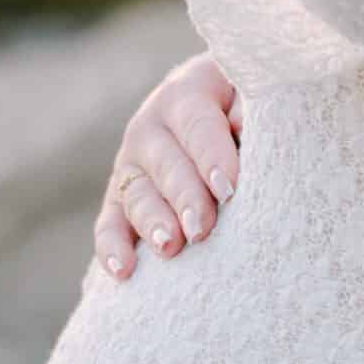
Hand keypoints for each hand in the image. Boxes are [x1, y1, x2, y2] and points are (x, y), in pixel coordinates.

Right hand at [94, 52, 242, 282]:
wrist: (221, 106)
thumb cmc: (249, 104)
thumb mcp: (253, 92)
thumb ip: (253, 109)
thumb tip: (246, 130)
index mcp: (187, 92)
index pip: (198, 124)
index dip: (212, 155)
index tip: (228, 187)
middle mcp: (151, 126)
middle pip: (166, 163)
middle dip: (184, 197)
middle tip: (202, 227)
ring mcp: (132, 164)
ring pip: (137, 194)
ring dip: (152, 222)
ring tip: (170, 247)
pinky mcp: (121, 198)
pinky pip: (110, 223)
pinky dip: (113, 247)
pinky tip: (124, 271)